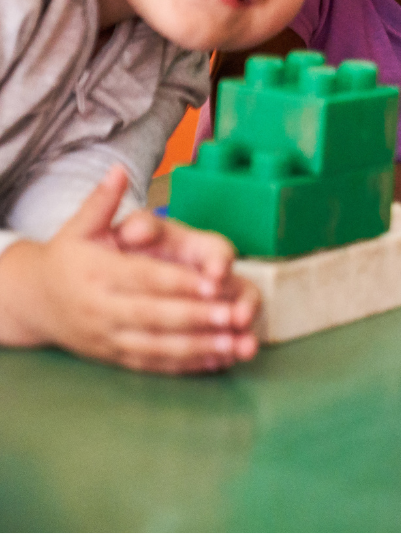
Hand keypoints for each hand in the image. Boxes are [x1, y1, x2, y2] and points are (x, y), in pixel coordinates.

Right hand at [0, 167, 258, 372]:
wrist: (32, 302)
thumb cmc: (65, 259)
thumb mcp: (77, 227)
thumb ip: (103, 202)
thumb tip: (117, 170)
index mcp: (96, 273)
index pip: (144, 278)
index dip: (180, 281)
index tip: (216, 283)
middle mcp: (100, 308)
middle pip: (154, 316)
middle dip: (197, 317)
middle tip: (234, 316)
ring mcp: (106, 337)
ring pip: (156, 346)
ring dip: (198, 348)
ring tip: (234, 345)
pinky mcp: (113, 357)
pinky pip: (151, 364)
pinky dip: (185, 366)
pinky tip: (217, 362)